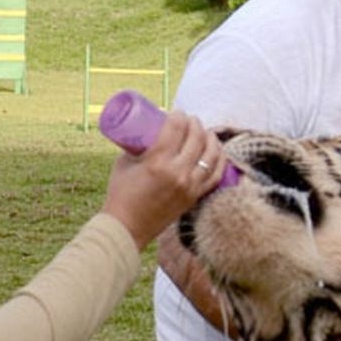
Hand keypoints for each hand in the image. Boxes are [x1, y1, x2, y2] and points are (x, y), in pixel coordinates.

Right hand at [101, 111, 227, 247]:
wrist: (127, 228)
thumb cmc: (120, 194)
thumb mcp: (125, 162)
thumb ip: (139, 146)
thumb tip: (149, 130)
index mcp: (157, 162)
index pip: (176, 129)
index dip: (179, 116)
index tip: (177, 113)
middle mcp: (177, 173)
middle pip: (196, 138)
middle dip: (195, 124)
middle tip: (190, 120)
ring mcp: (189, 186)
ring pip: (210, 156)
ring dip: (211, 139)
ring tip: (206, 133)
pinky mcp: (194, 197)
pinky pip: (215, 175)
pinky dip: (219, 161)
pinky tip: (218, 152)